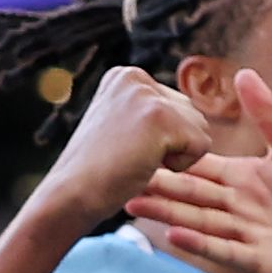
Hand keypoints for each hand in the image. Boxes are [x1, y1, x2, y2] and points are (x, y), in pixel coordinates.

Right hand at [38, 63, 214, 225]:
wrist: (69, 196)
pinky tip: (144, 165)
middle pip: (192, 113)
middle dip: (171, 144)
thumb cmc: (96, 174)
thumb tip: (194, 114)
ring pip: (199, 128)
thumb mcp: (120, 127)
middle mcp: (135, 76)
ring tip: (136, 159)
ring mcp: (147, 95)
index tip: (124, 148)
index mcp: (125, 76)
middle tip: (130, 156)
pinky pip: (201, 145)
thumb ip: (150, 113)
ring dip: (175, 155)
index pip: (176, 106)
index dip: (160, 139)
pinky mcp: (160, 116)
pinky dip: (179, 166)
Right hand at [128, 70, 271, 272]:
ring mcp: (241, 235)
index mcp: (239, 180)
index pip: (198, 167)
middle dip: (156, 187)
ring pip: (196, 221)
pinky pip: (223, 250)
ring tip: (133, 205)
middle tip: (118, 178)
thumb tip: (242, 72)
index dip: (171, 159)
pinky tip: (174, 235)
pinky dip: (199, 243)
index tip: (137, 147)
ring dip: (165, 213)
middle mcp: (234, 207)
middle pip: (189, 194)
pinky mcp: (254, 260)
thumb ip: (267, 114)